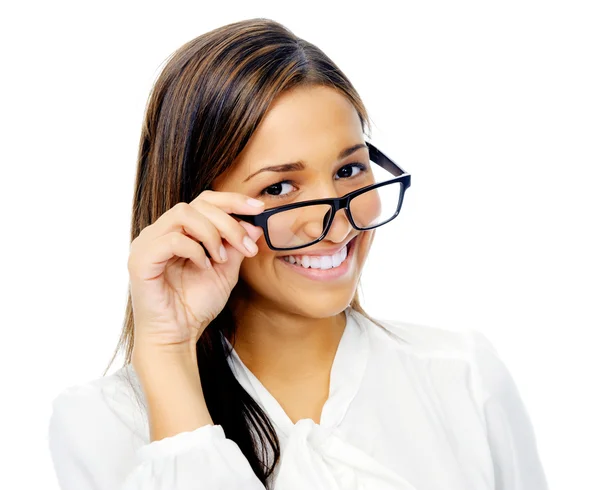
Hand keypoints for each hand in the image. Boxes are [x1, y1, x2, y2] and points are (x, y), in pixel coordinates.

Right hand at [127, 190, 263, 351]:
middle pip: (197, 204)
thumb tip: (255, 226)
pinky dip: (194, 250)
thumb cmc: (195, 305)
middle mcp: (160, 232)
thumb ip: (236, 247)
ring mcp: (147, 243)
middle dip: (228, 222)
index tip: (258, 209)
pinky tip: (203, 267)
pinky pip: (171, 239)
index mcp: (178, 231)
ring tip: (220, 259)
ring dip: (211, 234)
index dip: (232, 200)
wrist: (176, 336)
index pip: (204, 201)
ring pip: (183, 214)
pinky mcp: (141, 260)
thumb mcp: (226, 272)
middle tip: (246, 246)